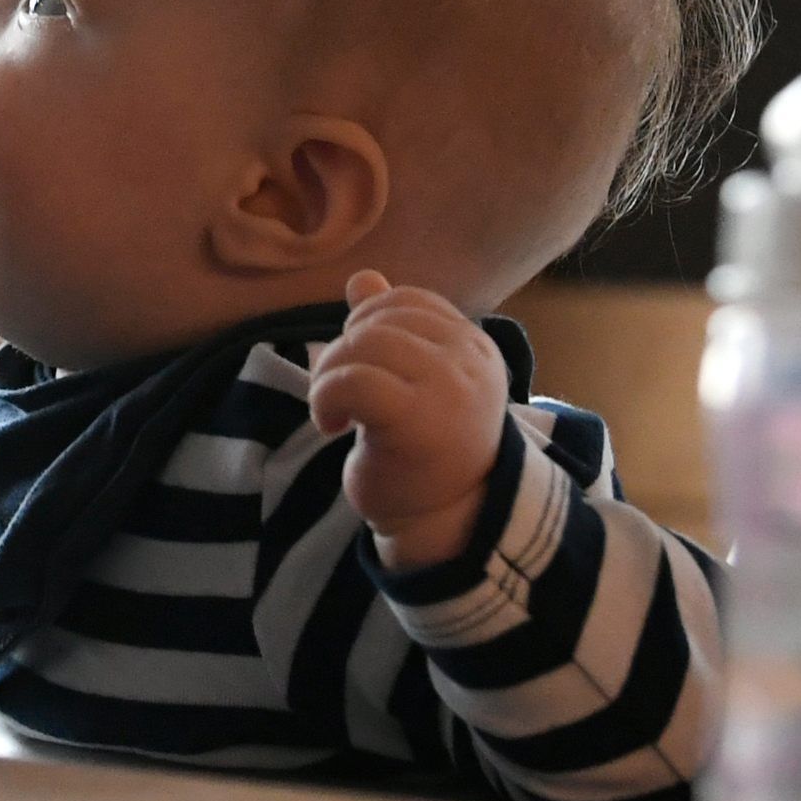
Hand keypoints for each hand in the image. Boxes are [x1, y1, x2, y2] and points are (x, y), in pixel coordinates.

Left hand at [307, 270, 510, 568]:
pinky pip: (352, 380)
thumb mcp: (414, 381)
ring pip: (362, 346)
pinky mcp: (416, 420)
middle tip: (340, 394)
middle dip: (342, 352)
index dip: (367, 324)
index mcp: (475, 348)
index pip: (407, 301)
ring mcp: (449, 390)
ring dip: (329, 375)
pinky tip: (332, 424)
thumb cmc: (424, 448)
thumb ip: (392, 328)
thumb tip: (362, 278)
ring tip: (334, 410)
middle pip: (378, 322)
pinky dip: (325, 396)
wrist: (444, 521)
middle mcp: (470, 363)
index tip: (365, 368)